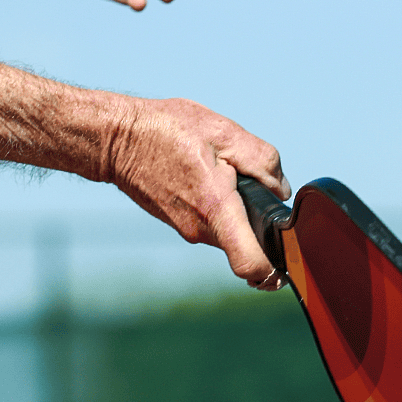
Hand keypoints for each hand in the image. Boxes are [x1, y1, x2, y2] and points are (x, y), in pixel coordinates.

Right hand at [106, 97, 288, 287]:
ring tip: (224, 171)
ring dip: (238, 209)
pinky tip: (209, 175)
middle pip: (248, 244)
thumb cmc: (166, 131)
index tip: (285, 260)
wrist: (116, 139)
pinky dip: (220, 205)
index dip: (274, 270)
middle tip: (253, 184)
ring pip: (231, 230)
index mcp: (216, 209)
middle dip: (260, 221)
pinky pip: (213, 222)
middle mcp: (201, 229)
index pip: (251, 265)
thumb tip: (281, 190)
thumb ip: (262, 161)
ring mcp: (188, 229)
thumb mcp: (224, 132)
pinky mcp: (180, 223)